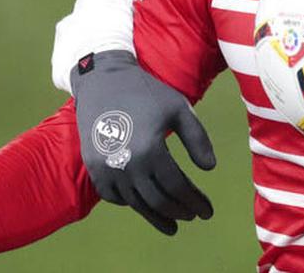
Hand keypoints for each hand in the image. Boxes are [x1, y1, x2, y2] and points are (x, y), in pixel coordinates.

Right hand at [71, 50, 215, 234]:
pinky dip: (132, 204)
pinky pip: (113, 197)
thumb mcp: (179, 109)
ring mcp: (106, 168)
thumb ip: (197, 139)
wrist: (103, 81)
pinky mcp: (93, 167)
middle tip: (195, 216)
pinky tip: (145, 204)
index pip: (177, 187)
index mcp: (150, 149)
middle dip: (180, 211)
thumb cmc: (146, 93)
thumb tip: (210, 168)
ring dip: (157, 216)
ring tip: (174, 223)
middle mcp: (126, 164)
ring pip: (136, 204)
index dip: (195, 202)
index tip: (208, 211)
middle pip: (158, 200)